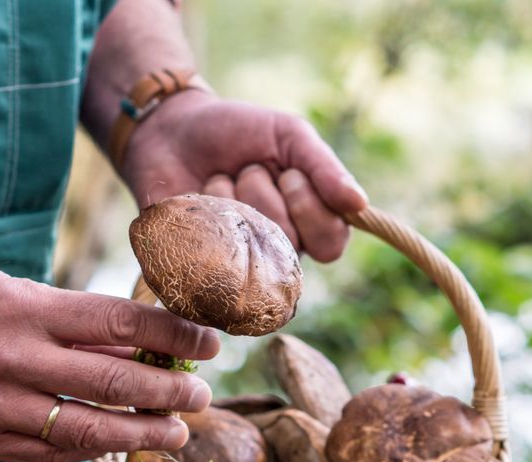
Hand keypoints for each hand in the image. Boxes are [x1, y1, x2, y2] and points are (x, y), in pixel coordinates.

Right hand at [0, 266, 220, 461]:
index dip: (174, 337)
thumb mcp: (14, 292)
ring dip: (141, 434)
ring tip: (175, 431)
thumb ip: (75, 325)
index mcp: (26, 310)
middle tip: (201, 394)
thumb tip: (145, 348)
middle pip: (113, 383)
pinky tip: (120, 443)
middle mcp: (12, 359)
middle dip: (169, 393)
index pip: (120, 324)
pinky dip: (93, 449)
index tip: (210, 343)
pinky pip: (51, 452)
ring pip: (87, 429)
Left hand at [121, 90, 367, 261]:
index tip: (288, 172)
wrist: (172, 127)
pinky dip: (202, 208)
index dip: (310, 208)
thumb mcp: (288, 135)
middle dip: (265, 195)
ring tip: (219, 179)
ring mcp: (236, 261)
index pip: (331, 244)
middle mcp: (276, 250)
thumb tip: (360, 204)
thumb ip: (324, 167)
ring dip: (231, 197)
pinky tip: (195, 195)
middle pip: (289, 246)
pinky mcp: (196, 264)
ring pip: (248, 247)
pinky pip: (209, 249)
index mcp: (308, 223)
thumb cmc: (237, 132)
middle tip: (248, 170)